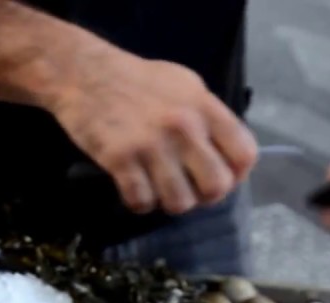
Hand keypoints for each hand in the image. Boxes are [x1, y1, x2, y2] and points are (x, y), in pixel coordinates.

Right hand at [46, 52, 257, 214]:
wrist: (85, 74)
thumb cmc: (137, 81)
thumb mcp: (184, 86)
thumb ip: (208, 118)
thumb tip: (224, 154)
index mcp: (204, 107)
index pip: (244, 154)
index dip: (237, 175)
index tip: (222, 177)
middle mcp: (183, 126)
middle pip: (217, 186)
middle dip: (204, 196)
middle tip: (188, 189)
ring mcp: (151, 144)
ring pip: (180, 202)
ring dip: (170, 202)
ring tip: (158, 188)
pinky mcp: (120, 159)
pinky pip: (142, 201)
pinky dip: (139, 202)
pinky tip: (134, 187)